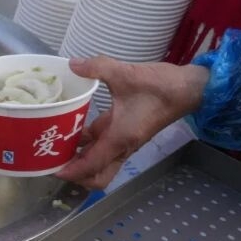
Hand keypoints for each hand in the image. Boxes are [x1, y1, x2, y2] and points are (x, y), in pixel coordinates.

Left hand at [57, 57, 209, 190]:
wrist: (191, 88)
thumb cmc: (162, 86)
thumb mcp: (126, 74)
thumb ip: (98, 68)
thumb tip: (73, 63)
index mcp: (120, 138)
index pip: (90, 166)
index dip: (70, 172)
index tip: (50, 168)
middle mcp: (122, 146)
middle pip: (97, 176)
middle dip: (76, 175)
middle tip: (53, 160)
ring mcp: (125, 142)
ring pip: (100, 164)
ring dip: (81, 161)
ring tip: (56, 147)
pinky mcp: (127, 134)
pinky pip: (104, 147)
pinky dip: (88, 146)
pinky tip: (72, 131)